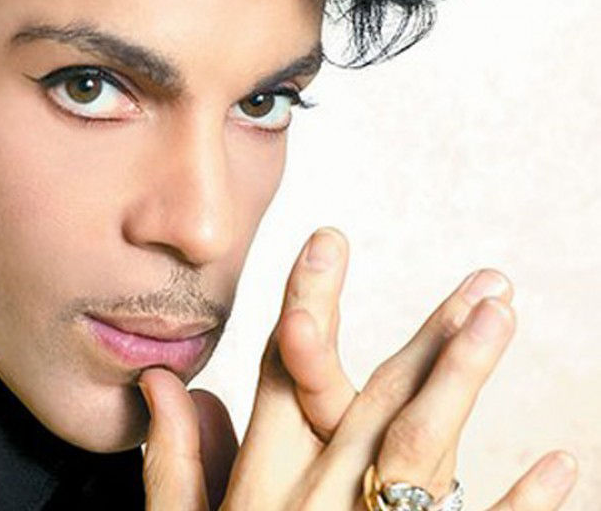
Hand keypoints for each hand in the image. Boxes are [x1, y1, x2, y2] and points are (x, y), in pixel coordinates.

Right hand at [138, 227, 577, 509]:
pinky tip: (562, 460)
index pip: (282, 377)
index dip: (308, 304)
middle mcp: (310, 505)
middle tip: (481, 280)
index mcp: (258, 491)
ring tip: (503, 322)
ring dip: (463, 381)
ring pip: (417, 449)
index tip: (330, 242)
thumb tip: (166, 384)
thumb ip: (174, 465)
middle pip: (369, 401)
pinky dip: (517, 505)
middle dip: (427, 335)